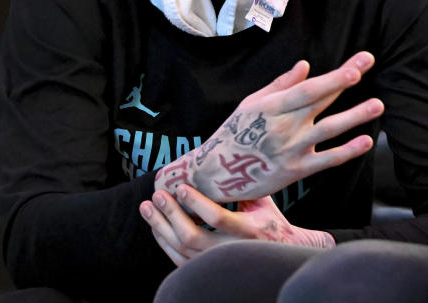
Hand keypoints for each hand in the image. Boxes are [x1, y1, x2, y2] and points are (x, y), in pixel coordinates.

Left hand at [140, 186, 332, 265]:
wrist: (280, 250)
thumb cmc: (269, 219)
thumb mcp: (261, 200)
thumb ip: (240, 185)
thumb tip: (218, 159)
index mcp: (249, 229)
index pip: (217, 217)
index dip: (196, 203)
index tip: (181, 187)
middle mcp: (232, 249)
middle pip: (193, 236)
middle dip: (171, 214)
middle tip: (157, 196)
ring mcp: (218, 262)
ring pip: (182, 249)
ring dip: (161, 227)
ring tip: (147, 208)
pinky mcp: (208, 267)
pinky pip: (179, 259)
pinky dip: (164, 242)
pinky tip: (156, 226)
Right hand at [154, 52, 382, 201]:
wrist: (216, 175)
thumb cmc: (234, 134)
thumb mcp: (251, 104)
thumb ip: (280, 85)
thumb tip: (306, 66)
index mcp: (272, 106)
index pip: (309, 88)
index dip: (334, 76)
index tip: (356, 64)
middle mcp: (284, 126)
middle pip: (321, 100)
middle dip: (346, 80)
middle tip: (369, 62)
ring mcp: (292, 149)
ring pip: (329, 130)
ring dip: (355, 116)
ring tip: (378, 105)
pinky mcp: (297, 171)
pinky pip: (327, 160)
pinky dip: (347, 151)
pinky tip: (366, 140)